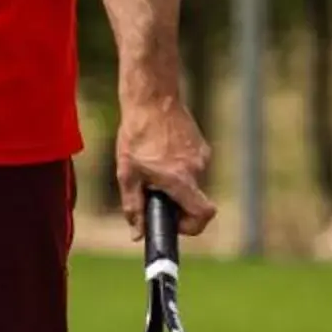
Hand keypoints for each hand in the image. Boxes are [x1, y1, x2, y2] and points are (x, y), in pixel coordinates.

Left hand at [116, 93, 214, 235]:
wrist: (152, 98)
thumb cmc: (136, 134)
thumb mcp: (127, 174)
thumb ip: (134, 206)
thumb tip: (138, 233)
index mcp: (180, 179)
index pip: (204, 215)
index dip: (191, 226)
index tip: (173, 222)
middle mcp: (197, 169)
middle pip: (193, 200)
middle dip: (174, 201)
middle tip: (152, 190)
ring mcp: (202, 155)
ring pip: (191, 182)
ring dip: (174, 182)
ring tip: (152, 164)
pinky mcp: (201, 145)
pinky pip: (192, 166)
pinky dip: (178, 167)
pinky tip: (160, 152)